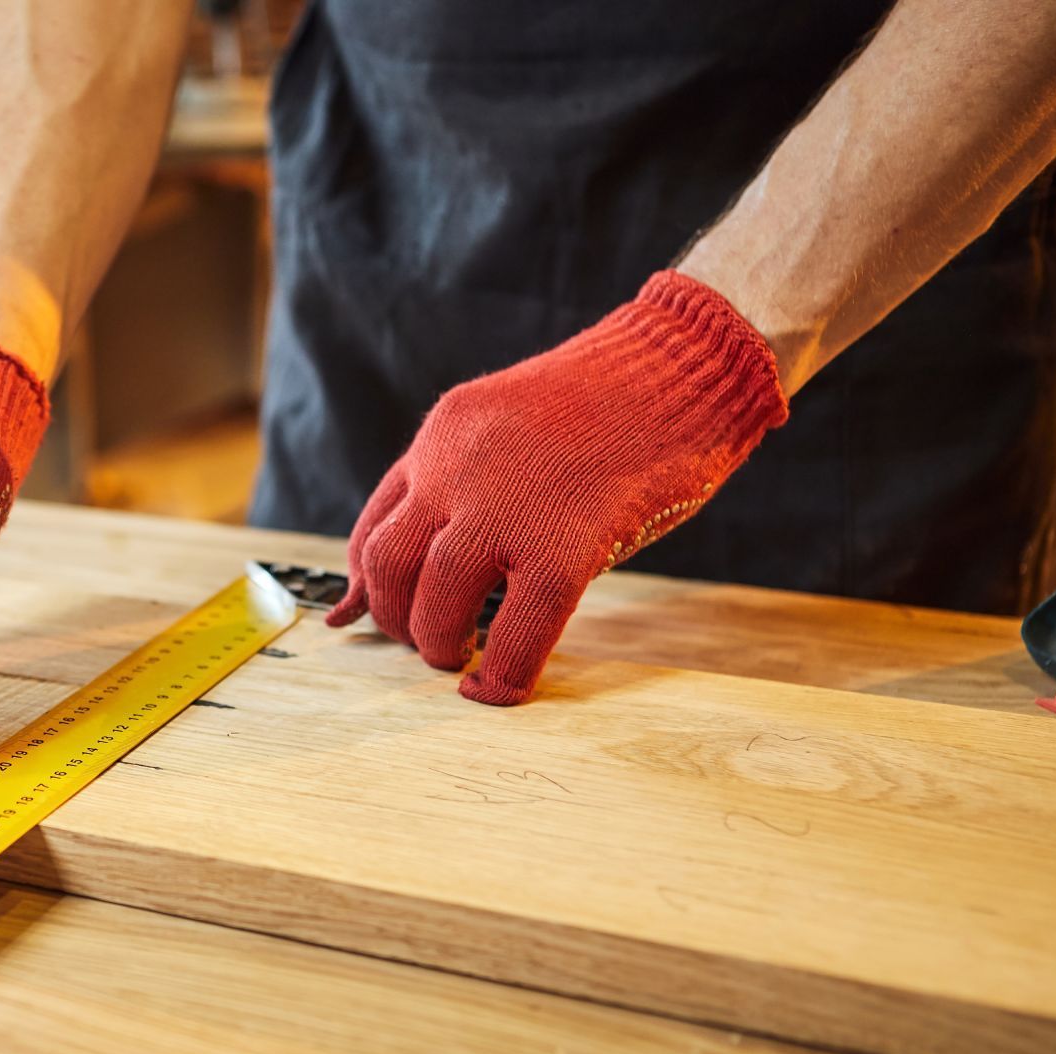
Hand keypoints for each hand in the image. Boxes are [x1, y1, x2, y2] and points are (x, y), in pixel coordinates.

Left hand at [326, 272, 788, 704]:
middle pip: (388, 567)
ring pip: (434, 602)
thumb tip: (439, 553)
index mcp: (443, 436)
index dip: (368, 586)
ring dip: (438, 646)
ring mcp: (506, 507)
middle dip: (397, 621)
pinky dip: (503, 675)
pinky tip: (501, 689)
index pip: (375, 526)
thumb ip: (468, 480)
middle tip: (430, 643)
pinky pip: (517, 631)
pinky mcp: (565, 544)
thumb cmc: (616, 398)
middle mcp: (455, 468)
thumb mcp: (513, 424)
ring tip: (462, 659)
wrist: (688, 362)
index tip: (379, 617)